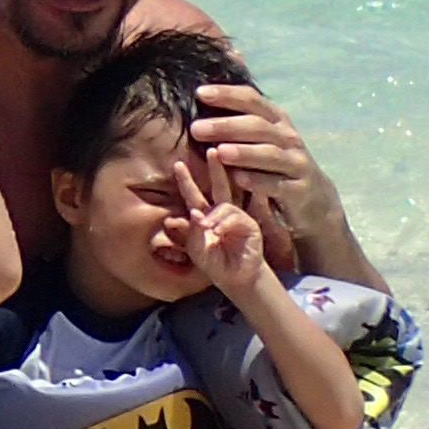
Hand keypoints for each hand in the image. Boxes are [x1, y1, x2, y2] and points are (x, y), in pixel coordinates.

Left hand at [163, 150, 271, 299]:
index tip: (178, 164)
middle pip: (219, 185)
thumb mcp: (196, 246)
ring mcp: (237, 216)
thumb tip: (194, 213)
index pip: (195, 193)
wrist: (234, 278)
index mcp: (206, 214)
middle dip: (216, 168)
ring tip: (206, 227)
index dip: (187, 180)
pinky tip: (218, 232)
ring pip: (225, 203)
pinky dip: (224, 223)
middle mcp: (222, 211)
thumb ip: (192, 230)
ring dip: (213, 213)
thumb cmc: (214, 262)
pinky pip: (235, 217)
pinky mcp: (250, 225)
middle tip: (212, 150)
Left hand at [189, 82, 345, 264]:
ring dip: (243, 152)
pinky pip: (277, 184)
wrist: (313, 197)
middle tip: (196, 129)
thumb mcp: (261, 138)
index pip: (252, 100)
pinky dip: (258, 181)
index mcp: (276, 120)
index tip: (199, 93)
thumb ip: (236, 120)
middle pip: (258, 126)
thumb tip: (200, 94)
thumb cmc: (274, 161)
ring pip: (270, 154)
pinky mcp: (299, 189)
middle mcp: (288, 137)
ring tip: (220, 152)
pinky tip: (238, 179)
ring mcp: (296, 163)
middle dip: (226, 126)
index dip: (227, 94)